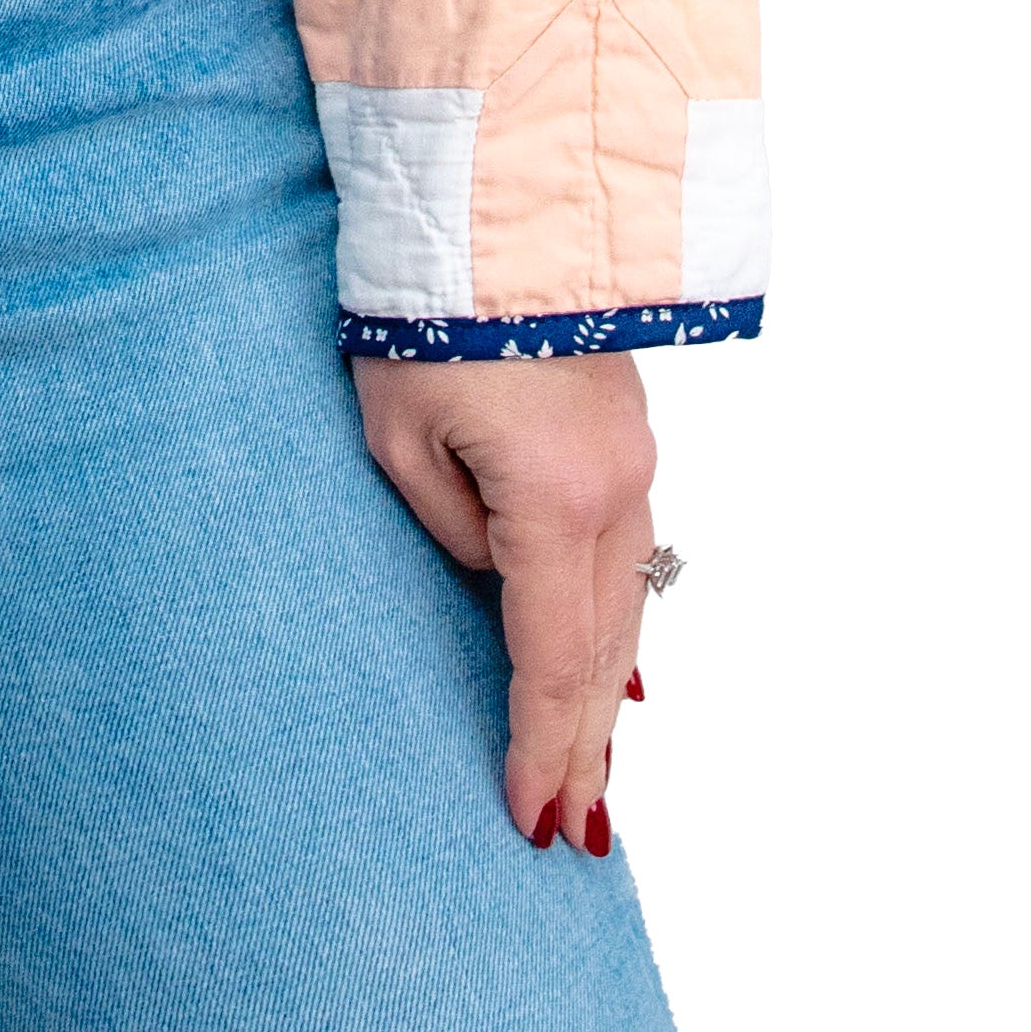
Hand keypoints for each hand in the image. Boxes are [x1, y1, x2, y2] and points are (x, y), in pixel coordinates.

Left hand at [356, 348, 654, 854]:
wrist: (495, 199)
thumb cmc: (421, 313)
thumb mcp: (398, 436)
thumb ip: (447, 527)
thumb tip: (491, 574)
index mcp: (554, 501)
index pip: (549, 657)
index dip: (540, 745)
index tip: (529, 818)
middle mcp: (614, 488)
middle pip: (604, 648)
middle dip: (588, 745)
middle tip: (577, 831)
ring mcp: (632, 457)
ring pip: (627, 602)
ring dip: (610, 691)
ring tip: (600, 772)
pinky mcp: (626, 430)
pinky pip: (630, 552)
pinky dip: (620, 619)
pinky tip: (621, 666)